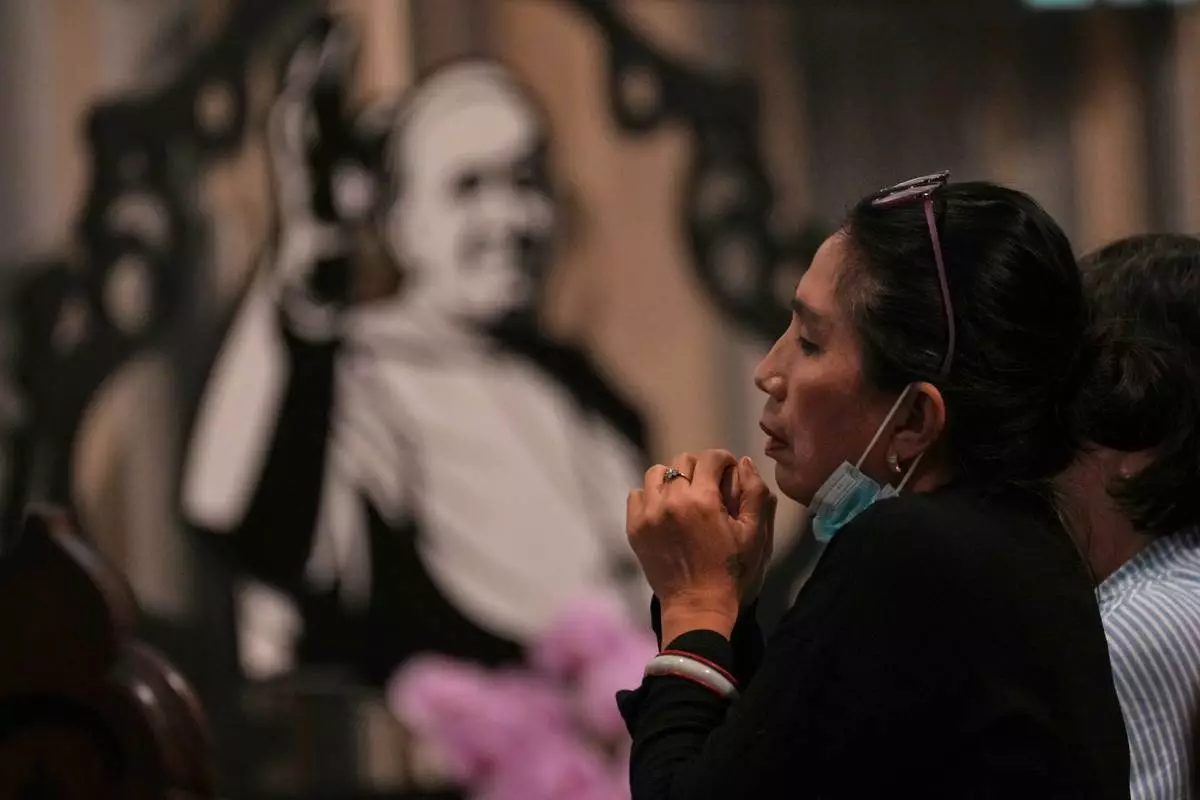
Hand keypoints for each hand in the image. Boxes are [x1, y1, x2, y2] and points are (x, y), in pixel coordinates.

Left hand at [626, 450, 776, 639]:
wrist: (697, 606)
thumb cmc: (731, 571)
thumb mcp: (755, 534)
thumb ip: (754, 493)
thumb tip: (743, 461)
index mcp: (702, 500)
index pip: (710, 458)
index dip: (724, 460)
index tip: (728, 472)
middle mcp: (671, 501)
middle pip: (683, 461)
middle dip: (700, 469)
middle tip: (708, 488)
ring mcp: (648, 514)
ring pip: (657, 473)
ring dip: (672, 479)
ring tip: (684, 497)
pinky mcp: (634, 527)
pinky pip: (637, 494)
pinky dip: (651, 497)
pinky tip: (665, 512)